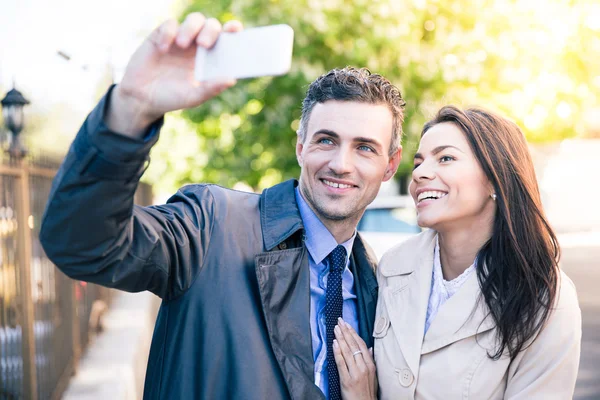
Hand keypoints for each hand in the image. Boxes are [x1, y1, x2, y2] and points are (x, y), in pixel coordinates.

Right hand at [107, 13, 241, 136]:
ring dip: (191, 28)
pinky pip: (170, 24)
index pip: (227, 40)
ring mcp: (181, 39)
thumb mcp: (194, 96)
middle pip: (212, 26)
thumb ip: (212, 88)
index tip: (234, 29)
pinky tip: (163, 49)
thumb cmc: (172, 97)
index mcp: (211, 59)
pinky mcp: (161, 36)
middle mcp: (198, 46)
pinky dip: (168, 33)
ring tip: (182, 44)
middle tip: (204, 44)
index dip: (233, 31)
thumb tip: (232, 79)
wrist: (143, 98)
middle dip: (211, 31)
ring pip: (195, 20)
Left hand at [333, 318, 376, 399]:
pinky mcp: (347, 380)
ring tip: (336, 329)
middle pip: (354, 345)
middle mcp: (364, 367)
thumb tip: (370, 349)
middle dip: (346, 332)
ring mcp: (356, 373)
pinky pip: (341, 363)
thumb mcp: (373, 375)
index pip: (361, 344)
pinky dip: (337, 352)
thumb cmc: (367, 391)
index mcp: (370, 365)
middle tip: (339, 321)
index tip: (347, 324)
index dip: (353, 333)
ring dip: (341, 338)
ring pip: (347, 351)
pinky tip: (334, 343)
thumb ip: (370, 360)